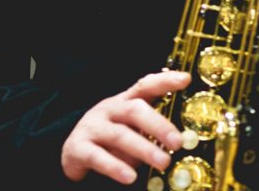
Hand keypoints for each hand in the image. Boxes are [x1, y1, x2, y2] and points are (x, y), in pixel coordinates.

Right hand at [61, 70, 189, 183]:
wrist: (73, 152)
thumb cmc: (111, 140)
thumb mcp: (131, 129)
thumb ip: (151, 131)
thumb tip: (180, 142)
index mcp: (125, 102)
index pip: (145, 86)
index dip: (164, 81)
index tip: (185, 80)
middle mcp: (108, 110)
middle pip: (134, 110)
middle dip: (159, 125)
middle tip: (178, 142)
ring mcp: (92, 127)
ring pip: (120, 135)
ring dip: (144, 149)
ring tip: (163, 162)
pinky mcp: (77, 148)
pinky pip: (98, 157)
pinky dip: (115, 167)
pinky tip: (130, 177)